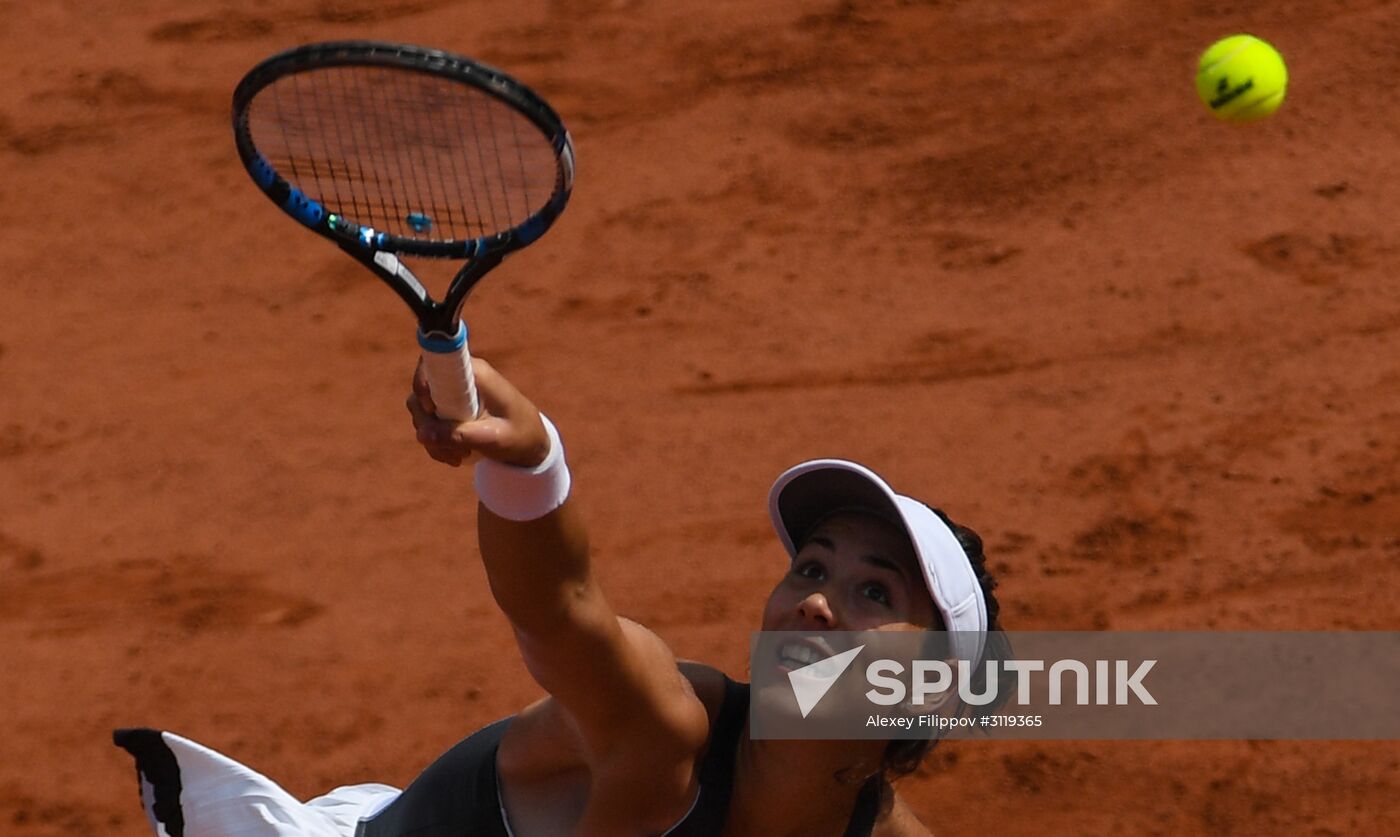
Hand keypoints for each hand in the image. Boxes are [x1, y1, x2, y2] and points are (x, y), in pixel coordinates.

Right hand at [406, 358, 550, 468]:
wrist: (531, 442)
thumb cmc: (520, 434)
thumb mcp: (494, 438)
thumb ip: (460, 436)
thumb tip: (423, 434)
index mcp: (476, 373)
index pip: (437, 359)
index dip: (423, 380)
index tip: (431, 409)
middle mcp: (460, 379)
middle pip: (421, 393)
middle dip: (429, 425)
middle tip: (448, 447)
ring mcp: (452, 395)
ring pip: (422, 413)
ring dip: (434, 440)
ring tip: (460, 456)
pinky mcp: (448, 410)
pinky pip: (429, 425)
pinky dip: (437, 444)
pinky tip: (457, 457)